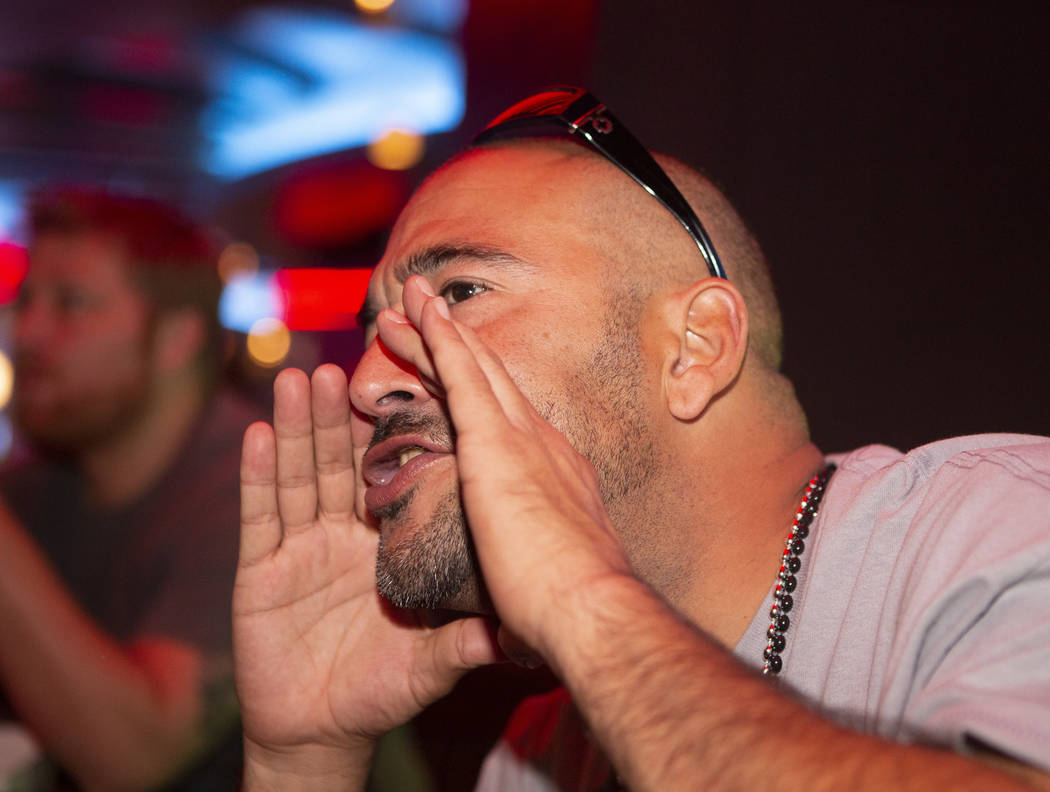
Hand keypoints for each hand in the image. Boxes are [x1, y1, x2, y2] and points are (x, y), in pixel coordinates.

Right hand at [233, 364, 500, 783]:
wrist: (322, 731)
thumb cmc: (380, 691)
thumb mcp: (432, 661)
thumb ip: (467, 640)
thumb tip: (520, 628)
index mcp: (387, 544)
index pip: (394, 477)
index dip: (397, 433)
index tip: (408, 381)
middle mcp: (343, 535)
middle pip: (342, 463)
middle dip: (341, 414)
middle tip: (347, 365)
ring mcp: (300, 549)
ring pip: (300, 476)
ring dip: (299, 428)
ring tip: (302, 379)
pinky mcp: (261, 571)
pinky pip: (260, 517)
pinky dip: (258, 476)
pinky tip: (258, 436)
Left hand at [375, 278, 636, 665]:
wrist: (589, 610)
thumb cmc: (570, 613)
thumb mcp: (547, 587)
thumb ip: (529, 582)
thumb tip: (512, 624)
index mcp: (556, 477)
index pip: (507, 421)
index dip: (479, 391)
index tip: (455, 374)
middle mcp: (544, 444)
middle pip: (489, 381)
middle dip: (455, 344)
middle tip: (424, 310)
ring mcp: (522, 437)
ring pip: (471, 367)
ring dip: (438, 330)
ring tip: (408, 297)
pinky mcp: (495, 441)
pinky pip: (461, 375)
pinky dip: (441, 339)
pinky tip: (420, 312)